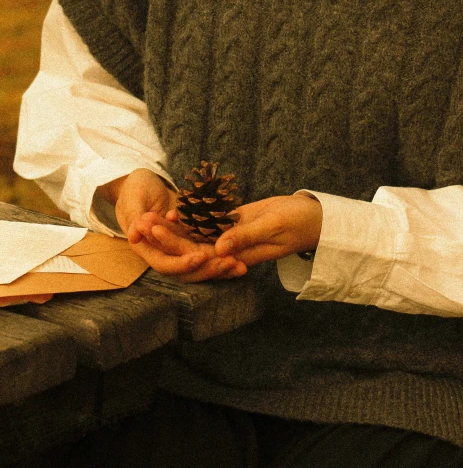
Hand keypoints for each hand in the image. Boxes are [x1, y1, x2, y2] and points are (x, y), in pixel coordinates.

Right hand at [98, 169, 245, 279]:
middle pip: (187, 271)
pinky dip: (223, 255)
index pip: (165, 265)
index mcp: (147, 248)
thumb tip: (134, 236)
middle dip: (209, 269)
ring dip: (220, 266)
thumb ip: (133, 216)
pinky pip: (209, 252)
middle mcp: (165, 253)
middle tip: (231, 263)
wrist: (144, 182)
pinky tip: (240, 256)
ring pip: (201, 264)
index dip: (182, 264)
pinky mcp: (193, 241)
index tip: (200, 257)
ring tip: (241, 266)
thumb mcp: (134, 198)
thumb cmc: (135, 188)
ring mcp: (180, 249)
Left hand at [159, 193, 321, 268]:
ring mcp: (231, 238)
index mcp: (239, 258)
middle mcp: (231, 252)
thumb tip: (218, 248)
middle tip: (143, 224)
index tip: (156, 234)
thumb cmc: (300, 223)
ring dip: (173, 230)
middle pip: (192, 249)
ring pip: (196, 237)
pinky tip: (171, 210)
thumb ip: (246, 236)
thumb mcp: (274, 226)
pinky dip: (190, 219)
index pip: (201, 257)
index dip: (176, 247)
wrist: (314, 216)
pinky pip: (207, 224)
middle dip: (167, 239)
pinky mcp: (234, 224)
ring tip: (148, 217)